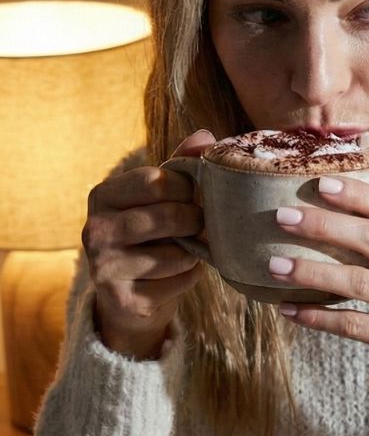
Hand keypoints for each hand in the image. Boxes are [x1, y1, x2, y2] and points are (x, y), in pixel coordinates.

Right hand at [84, 130, 214, 358]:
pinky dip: (190, 278)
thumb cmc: (149, 236)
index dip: (187, 188)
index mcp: (102, 196)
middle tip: (197, 225)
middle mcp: (96, 230)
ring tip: (183, 251)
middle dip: (195, 221)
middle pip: (169, 216)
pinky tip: (175, 276)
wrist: (128, 296)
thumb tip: (206, 136)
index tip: (190, 196)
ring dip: (194, 253)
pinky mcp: (125, 299)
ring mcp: (106, 267)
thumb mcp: (157, 198)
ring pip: (178, 254)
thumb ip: (179, 167)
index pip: (156, 181)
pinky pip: (180, 281)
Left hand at [268, 175, 368, 379]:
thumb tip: (325, 198)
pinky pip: (353, 324)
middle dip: (324, 225)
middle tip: (282, 217)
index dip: (357, 194)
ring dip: (312, 272)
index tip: (320, 183)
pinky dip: (318, 317)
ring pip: (358, 282)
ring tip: (275, 266)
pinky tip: (289, 309)